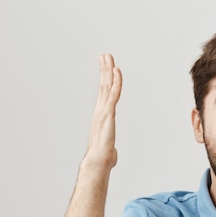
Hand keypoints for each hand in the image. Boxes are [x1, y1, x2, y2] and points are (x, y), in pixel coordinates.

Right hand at [84, 54, 122, 169]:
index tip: (105, 68)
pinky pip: (114, 93)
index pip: (103, 93)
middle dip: (104, 69)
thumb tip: (112, 154)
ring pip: (107, 85)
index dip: (104, 79)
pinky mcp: (108, 113)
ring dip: (108, 70)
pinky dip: (116, 81)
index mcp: (101, 115)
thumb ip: (110, 146)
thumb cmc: (103, 157)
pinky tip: (117, 70)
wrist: (98, 160)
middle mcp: (100, 110)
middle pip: (103, 85)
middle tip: (105, 55)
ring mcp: (104, 110)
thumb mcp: (109, 148)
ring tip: (108, 57)